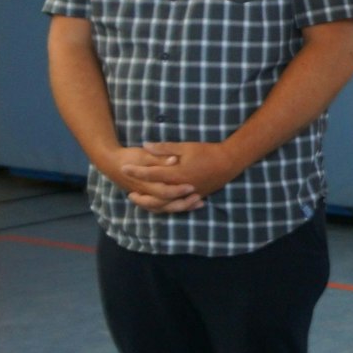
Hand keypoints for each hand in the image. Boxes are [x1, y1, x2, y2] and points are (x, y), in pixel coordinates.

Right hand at [101, 145, 203, 212]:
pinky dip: (175, 207)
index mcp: (146, 183)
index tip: (192, 187)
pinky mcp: (148, 197)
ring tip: (200, 203)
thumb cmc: (129, 157)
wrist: (112, 164)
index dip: (178, 191)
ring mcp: (147, 197)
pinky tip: (190, 204)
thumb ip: (159, 158)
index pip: (164, 191)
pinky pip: (162, 207)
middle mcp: (147, 193)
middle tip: (199, 197)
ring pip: (165, 208)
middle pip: (167, 204)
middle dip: (184, 202)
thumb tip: (174, 159)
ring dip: (182, 206)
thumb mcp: (143, 155)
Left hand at [123, 141, 241, 211]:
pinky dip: (166, 207)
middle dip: (141, 195)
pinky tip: (159, 205)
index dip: (136, 170)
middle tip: (129, 193)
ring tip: (141, 201)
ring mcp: (188, 195)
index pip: (151, 173)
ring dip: (151, 204)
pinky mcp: (195, 198)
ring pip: (165, 204)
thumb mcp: (185, 147)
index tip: (124, 167)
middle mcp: (180, 187)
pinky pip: (176, 206)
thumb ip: (164, 148)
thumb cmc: (207, 152)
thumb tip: (146, 145)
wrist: (229, 162)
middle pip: (155, 195)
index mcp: (176, 173)